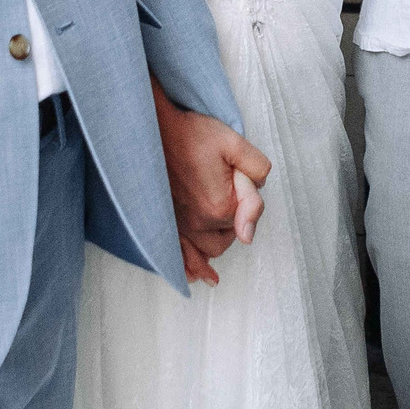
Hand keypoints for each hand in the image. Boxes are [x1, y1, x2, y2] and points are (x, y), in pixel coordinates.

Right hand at [153, 81, 270, 284]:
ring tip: (214, 218)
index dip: (244, 191)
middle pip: (229, 236)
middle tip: (220, 186)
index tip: (233, 172)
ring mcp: (180, 227)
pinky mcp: (166, 224)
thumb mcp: (234, 143)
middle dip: (232, 219)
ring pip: (209, 248)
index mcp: (220, 206)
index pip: (247, 215)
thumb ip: (256, 171)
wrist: (152, 130)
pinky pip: (182, 257)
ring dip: (216, 238)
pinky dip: (191, 267)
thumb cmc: (192, 134)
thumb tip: (257, 198)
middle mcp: (199, 224)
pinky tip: (198, 277)